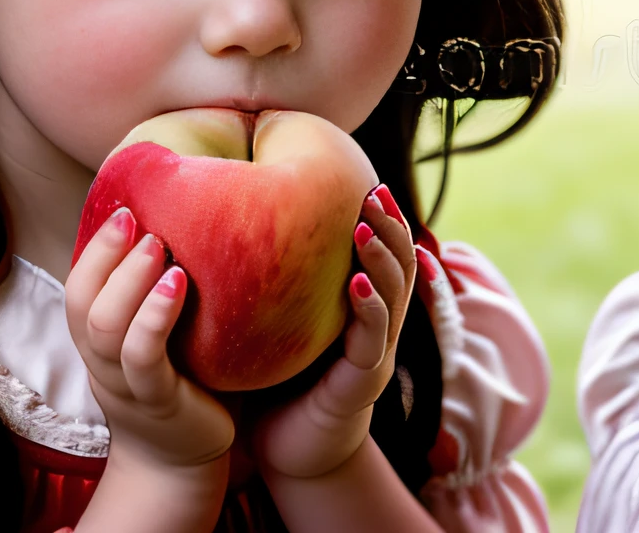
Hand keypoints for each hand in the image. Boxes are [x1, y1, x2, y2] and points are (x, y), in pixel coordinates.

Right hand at [65, 208, 234, 471]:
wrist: (182, 463)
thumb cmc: (183, 386)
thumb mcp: (162, 338)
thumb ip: (161, 296)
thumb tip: (190, 229)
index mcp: (99, 344)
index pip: (78, 289)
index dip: (95, 249)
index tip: (124, 208)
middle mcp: (102, 363)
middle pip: (80, 302)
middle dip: (105, 253)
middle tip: (138, 218)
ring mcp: (126, 385)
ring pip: (104, 327)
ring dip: (129, 279)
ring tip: (159, 245)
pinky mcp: (158, 401)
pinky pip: (143, 357)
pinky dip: (155, 316)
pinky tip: (177, 284)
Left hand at [252, 184, 419, 481]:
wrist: (290, 454)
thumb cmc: (279, 386)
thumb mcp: (282, 325)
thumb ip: (278, 286)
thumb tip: (237, 229)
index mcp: (363, 309)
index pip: (386, 254)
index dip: (385, 219)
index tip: (368, 183)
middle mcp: (379, 325)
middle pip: (401, 264)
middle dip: (389, 226)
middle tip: (371, 192)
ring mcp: (377, 353)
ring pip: (395, 295)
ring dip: (381, 258)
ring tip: (363, 227)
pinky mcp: (364, 381)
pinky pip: (374, 338)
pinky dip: (369, 307)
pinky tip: (354, 284)